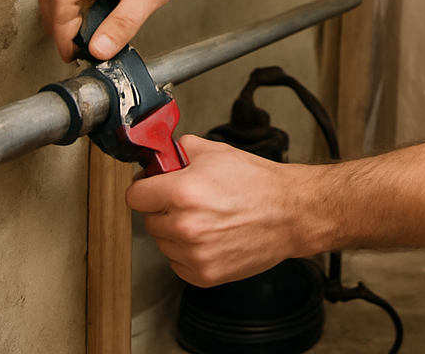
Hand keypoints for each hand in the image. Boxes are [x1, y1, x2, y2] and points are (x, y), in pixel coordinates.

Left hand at [127, 135, 310, 286]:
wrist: (289, 212)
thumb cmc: (258, 182)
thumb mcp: (218, 151)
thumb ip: (181, 151)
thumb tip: (161, 156)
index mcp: (183, 192)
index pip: (135, 195)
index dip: (146, 186)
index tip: (154, 186)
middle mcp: (184, 226)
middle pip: (148, 219)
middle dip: (164, 207)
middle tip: (191, 199)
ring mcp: (193, 254)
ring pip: (163, 242)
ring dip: (176, 231)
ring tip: (208, 217)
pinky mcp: (203, 275)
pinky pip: (177, 263)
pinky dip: (189, 251)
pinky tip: (212, 235)